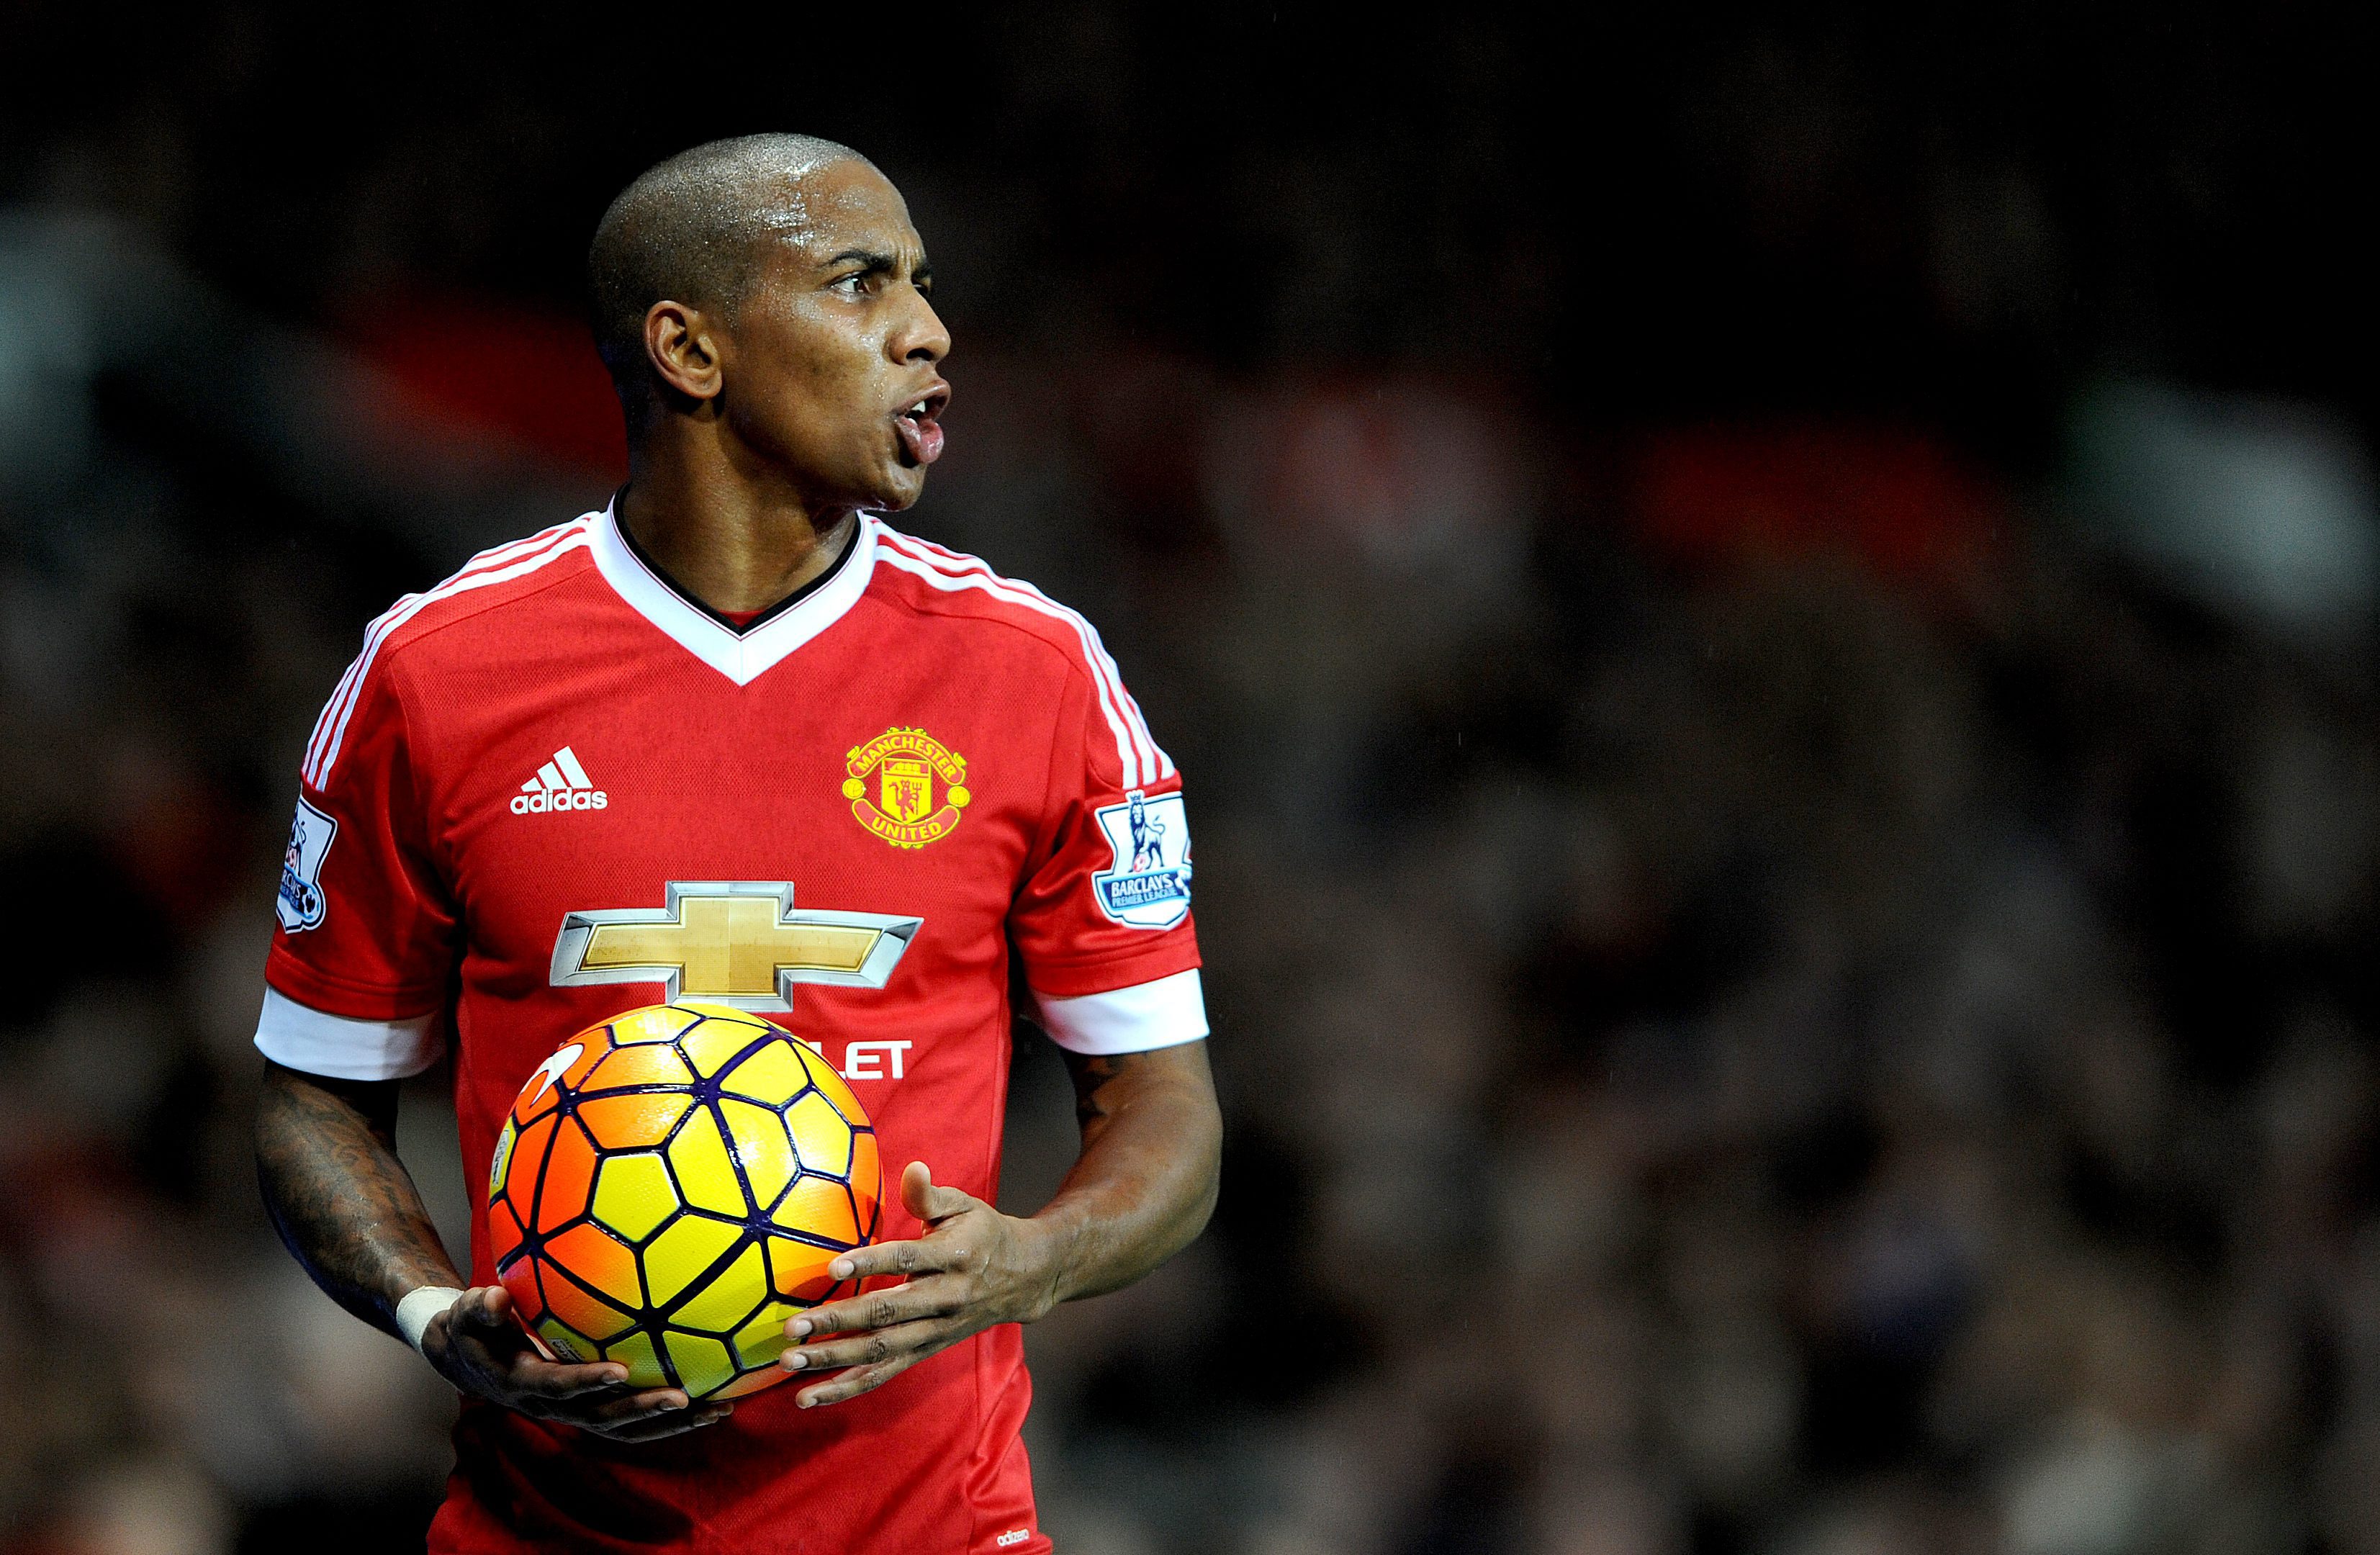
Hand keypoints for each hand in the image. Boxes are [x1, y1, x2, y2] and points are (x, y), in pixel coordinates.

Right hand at [422, 1285, 732, 1440]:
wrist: (470, 1360)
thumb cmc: (474, 1327)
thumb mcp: (468, 1313)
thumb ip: (481, 1307)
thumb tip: (497, 1297)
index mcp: (523, 1383)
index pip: (557, 1386)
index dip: (586, 1382)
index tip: (619, 1370)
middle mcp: (553, 1406)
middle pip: (602, 1420)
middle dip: (642, 1411)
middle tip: (683, 1398)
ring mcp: (575, 1412)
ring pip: (625, 1429)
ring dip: (671, 1424)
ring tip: (718, 1409)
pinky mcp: (592, 1408)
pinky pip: (635, 1421)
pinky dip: (672, 1417)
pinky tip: (714, 1400)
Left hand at [779, 1162, 1059, 1406]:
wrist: (1024, 1278)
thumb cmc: (983, 1233)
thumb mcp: (965, 1206)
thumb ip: (930, 1194)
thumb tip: (912, 1167)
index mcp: (953, 1257)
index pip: (907, 1260)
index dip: (870, 1263)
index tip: (833, 1267)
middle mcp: (945, 1300)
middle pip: (886, 1314)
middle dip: (837, 1322)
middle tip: (793, 1326)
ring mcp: (935, 1332)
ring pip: (881, 1351)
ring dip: (834, 1360)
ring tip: (791, 1360)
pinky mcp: (926, 1351)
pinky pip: (884, 1374)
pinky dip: (846, 1388)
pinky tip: (809, 1396)